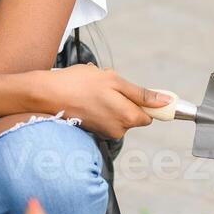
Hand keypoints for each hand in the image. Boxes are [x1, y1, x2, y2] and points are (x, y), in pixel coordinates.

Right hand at [34, 64, 171, 140]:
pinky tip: (85, 97)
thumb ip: (142, 94)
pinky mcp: (93, 130)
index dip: (143, 101)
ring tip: (92, 90)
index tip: (131, 91)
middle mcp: (118, 130)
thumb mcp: (114, 81)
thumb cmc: (79, 84)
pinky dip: (98, 106)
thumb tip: (166, 102)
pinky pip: (104, 116)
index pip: (149, 114)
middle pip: (132, 114)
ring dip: (110, 101)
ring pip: (117, 113)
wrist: (47, 94)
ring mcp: (104, 132)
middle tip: (105, 86)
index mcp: (128, 117)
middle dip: (123, 99)